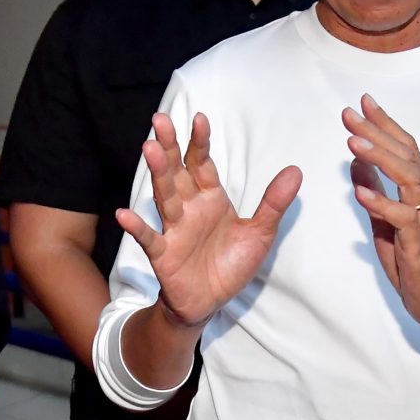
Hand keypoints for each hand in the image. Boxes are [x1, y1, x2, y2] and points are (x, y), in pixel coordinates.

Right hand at [116, 112, 301, 327]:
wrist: (211, 301)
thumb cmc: (231, 263)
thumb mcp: (260, 233)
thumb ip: (274, 202)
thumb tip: (295, 170)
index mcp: (210, 198)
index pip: (203, 163)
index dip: (200, 142)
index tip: (199, 118)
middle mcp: (189, 208)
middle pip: (177, 172)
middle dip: (170, 146)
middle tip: (160, 119)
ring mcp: (174, 229)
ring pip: (164, 196)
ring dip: (158, 174)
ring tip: (149, 149)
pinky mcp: (165, 254)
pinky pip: (150, 239)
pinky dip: (137, 227)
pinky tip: (124, 215)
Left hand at [346, 94, 419, 331]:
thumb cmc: (416, 259)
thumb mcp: (386, 221)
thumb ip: (374, 190)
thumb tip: (356, 162)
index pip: (404, 147)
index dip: (384, 123)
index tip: (362, 103)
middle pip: (405, 155)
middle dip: (376, 132)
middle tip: (349, 115)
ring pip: (408, 179)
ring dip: (380, 159)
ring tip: (354, 144)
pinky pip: (403, 218)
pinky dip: (381, 203)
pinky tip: (360, 193)